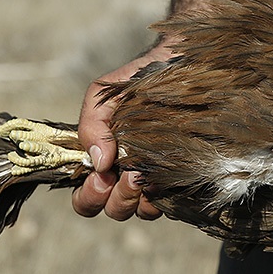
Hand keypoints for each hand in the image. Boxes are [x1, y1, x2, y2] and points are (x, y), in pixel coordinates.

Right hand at [72, 39, 178, 220]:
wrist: (183, 63)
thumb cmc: (140, 79)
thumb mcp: (106, 95)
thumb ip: (92, 123)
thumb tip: (98, 161)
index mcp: (104, 161)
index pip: (87, 199)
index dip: (89, 196)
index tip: (102, 176)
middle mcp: (128, 175)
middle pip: (114, 209)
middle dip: (118, 199)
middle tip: (130, 174)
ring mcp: (157, 179)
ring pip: (142, 210)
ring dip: (141, 198)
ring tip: (148, 172)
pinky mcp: (184, 179)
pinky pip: (173, 203)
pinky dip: (168, 195)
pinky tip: (170, 174)